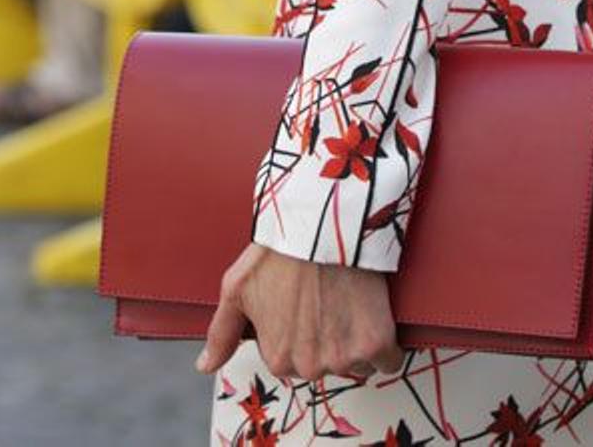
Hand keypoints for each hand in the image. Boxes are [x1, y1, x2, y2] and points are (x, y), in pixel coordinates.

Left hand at [197, 242, 403, 383]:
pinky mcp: (376, 344)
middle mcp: (310, 367)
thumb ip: (221, 332)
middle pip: (326, 363)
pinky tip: (371, 313)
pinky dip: (385, 343)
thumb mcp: (237, 287)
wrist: (322, 224)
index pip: (294, 360)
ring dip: (355, 339)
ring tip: (346, 301)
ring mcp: (345, 357)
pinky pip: (387, 359)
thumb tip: (205, 366)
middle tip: (326, 300)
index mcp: (278, 358)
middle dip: (327, 338)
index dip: (300, 332)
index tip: (304, 304)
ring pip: (356, 362)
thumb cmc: (277, 250)